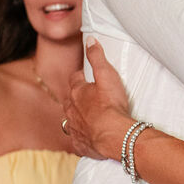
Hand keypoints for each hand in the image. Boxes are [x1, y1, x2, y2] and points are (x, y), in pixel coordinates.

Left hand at [63, 42, 132, 161]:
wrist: (113, 135)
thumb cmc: (110, 105)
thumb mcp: (107, 74)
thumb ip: (97, 56)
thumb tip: (89, 40)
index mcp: (77, 92)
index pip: (75, 80)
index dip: (81, 77)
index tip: (88, 77)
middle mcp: (71, 110)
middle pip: (70, 100)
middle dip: (77, 98)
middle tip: (90, 97)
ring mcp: (74, 128)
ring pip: (71, 120)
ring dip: (78, 118)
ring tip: (89, 117)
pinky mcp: (80, 144)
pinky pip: (78, 139)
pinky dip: (83, 137)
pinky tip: (90, 137)